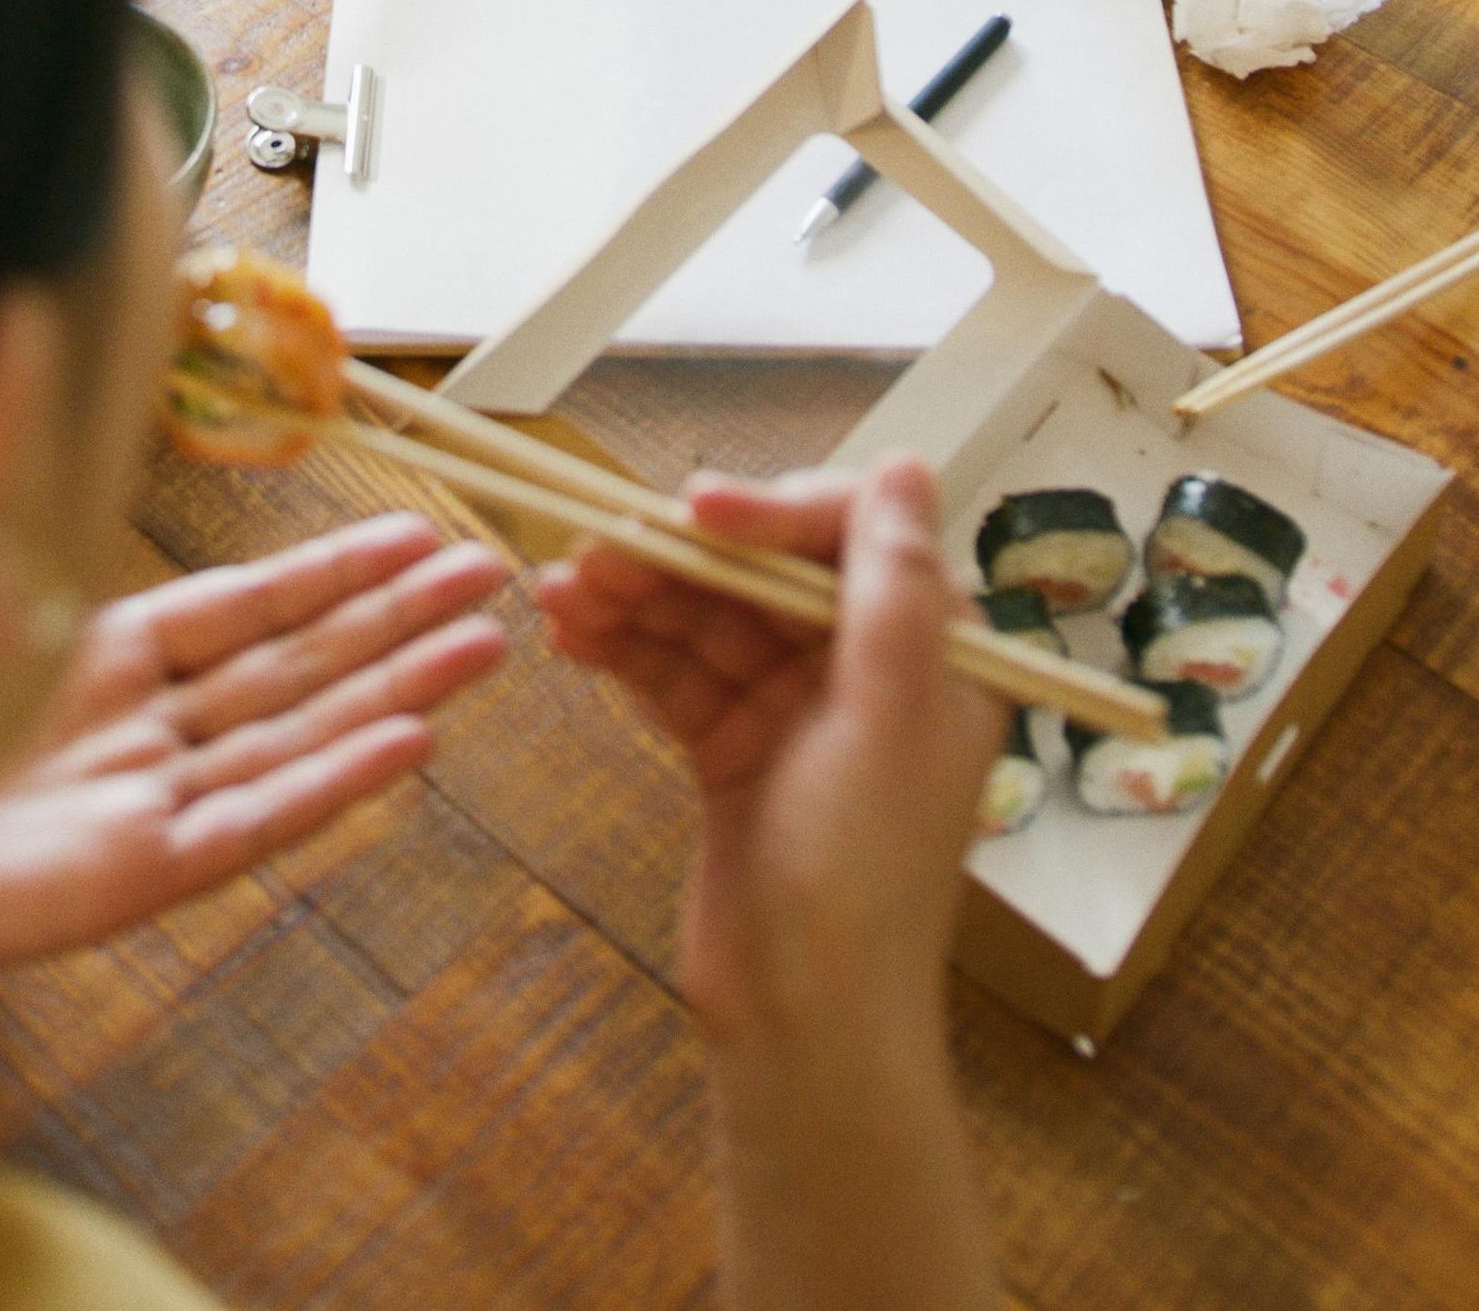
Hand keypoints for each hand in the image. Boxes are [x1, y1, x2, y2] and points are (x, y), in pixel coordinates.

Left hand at [0, 515, 506, 983]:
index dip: (341, 572)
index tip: (420, 537)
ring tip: (485, 650)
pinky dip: (334, 784)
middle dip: (400, 624)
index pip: (251, 610)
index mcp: (93, 659)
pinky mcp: (124, 876)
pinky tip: (409, 743)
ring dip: (397, 691)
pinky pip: (254, 824)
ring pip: (297, 738)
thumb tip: (14, 318)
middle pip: (297, 669)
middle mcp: (131, 732)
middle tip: (494, 581)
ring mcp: (135, 806)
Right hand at [543, 462, 1001, 1310]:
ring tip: (558, 592)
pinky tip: (568, 635)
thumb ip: (894, 592)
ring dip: (635, 597)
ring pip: (706, 617)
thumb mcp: (885, 723)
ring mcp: (793, 711)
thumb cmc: (862, 879)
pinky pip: (676, 672)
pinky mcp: (734, 750)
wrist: (804, 1024)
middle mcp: (865, 667)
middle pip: (759, 571)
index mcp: (929, 651)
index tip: (693, 510)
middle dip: (677, 557)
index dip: (766, 510)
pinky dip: (626, 650)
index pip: (844, 536)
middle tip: (590, 550)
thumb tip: (908, 462)